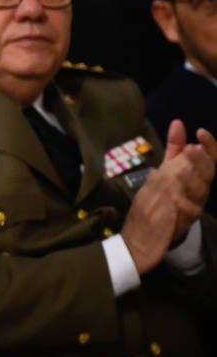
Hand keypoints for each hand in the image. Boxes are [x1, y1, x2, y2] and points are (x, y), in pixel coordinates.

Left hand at [161, 121, 216, 235]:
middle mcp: (199, 190)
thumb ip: (174, 148)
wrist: (146, 234)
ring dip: (191, 177)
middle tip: (189, 150)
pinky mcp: (184, 221)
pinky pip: (187, 208)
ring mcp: (193, 205)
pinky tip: (175, 192)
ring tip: (182, 169)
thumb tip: (177, 123)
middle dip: (200, 160)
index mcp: (196, 177)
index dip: (209, 145)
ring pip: (200, 188)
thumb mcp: (167, 169)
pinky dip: (182, 199)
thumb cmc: (160, 197)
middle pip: (208, 172)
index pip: (209, 158)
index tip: (200, 132)